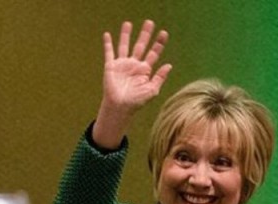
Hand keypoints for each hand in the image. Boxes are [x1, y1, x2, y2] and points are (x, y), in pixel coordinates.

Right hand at [93, 20, 171, 148]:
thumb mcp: (152, 90)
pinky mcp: (111, 66)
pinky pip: (109, 53)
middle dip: (145, 34)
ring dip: (126, 35)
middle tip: (149, 22)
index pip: (153, 53)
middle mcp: (134, 65)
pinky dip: (108, 44)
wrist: (120, 107)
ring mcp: (122, 64)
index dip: (159, 44)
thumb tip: (169, 65)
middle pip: (141, 45)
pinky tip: (107, 35)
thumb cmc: (137, 102)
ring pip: (124, 46)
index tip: (164, 33)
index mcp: (145, 70)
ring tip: (128, 23)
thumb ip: (160, 77)